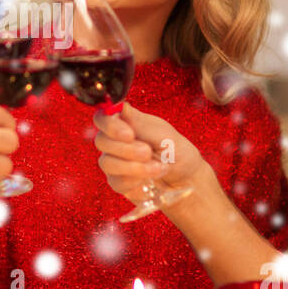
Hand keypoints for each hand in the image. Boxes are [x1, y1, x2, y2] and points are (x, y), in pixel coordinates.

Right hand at [92, 104, 207, 205]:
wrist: (186, 180)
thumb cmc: (176, 152)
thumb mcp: (164, 134)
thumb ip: (139, 123)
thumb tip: (119, 105)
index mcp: (126, 124)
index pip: (102, 118)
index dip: (109, 124)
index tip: (129, 134)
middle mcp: (116, 142)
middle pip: (101, 141)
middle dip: (126, 149)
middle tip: (148, 152)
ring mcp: (115, 163)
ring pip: (107, 163)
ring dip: (134, 167)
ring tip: (157, 168)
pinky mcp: (118, 182)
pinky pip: (116, 182)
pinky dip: (136, 181)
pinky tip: (151, 180)